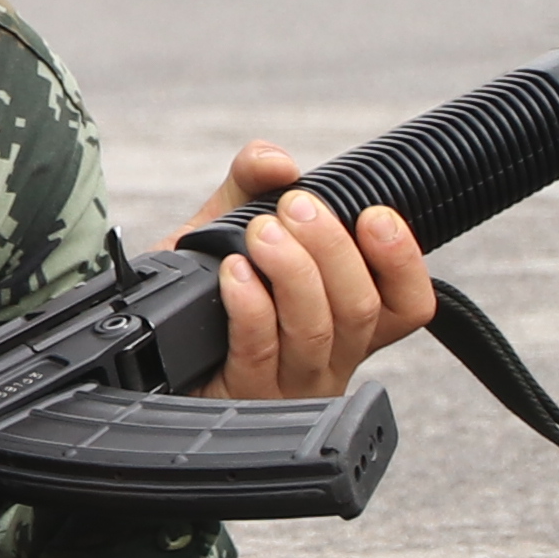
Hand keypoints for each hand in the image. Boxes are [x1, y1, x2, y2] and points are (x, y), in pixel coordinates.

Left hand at [195, 146, 431, 396]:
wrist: (149, 348)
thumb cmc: (204, 292)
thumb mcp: (228, 229)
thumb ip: (252, 185)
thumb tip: (277, 163)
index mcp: (345, 321)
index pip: (408, 304)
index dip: (403, 260)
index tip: (373, 216)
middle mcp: (328, 358)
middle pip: (360, 308)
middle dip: (332, 247)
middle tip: (296, 207)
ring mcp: (287, 384)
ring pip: (315, 329)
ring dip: (293, 270)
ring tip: (261, 232)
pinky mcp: (240, 394)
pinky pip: (258, 349)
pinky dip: (250, 304)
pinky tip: (233, 272)